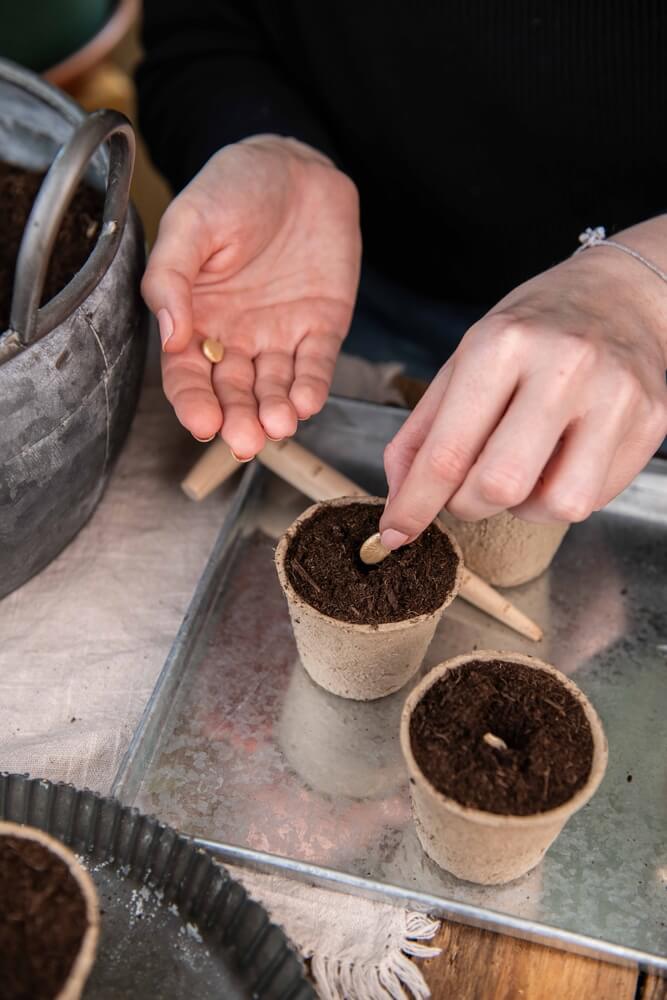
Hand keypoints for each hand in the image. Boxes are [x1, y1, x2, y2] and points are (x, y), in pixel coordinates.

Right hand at [141, 136, 360, 456]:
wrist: (294, 166)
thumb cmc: (232, 189)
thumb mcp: (190, 223)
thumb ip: (172, 277)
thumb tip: (170, 336)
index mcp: (195, 318)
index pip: (188, 375)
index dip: (193, 402)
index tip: (202, 423)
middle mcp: (235, 336)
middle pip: (232, 392)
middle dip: (238, 418)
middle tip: (244, 439)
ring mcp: (280, 335)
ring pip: (275, 387)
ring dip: (276, 410)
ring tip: (278, 424)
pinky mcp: (321, 327)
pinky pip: (316, 364)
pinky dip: (313, 386)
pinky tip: (307, 402)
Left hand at [380, 231, 666, 547]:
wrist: (619, 294)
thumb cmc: (532, 330)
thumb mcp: (463, 359)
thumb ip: (424, 431)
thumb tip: (400, 501)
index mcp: (501, 344)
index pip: (448, 451)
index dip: (415, 505)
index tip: (395, 532)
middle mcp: (563, 366)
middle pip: (500, 485)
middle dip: (468, 506)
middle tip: (465, 492)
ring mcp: (615, 395)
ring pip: (557, 505)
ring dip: (524, 507)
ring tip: (522, 469)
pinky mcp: (651, 421)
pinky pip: (594, 498)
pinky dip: (562, 495)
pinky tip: (559, 460)